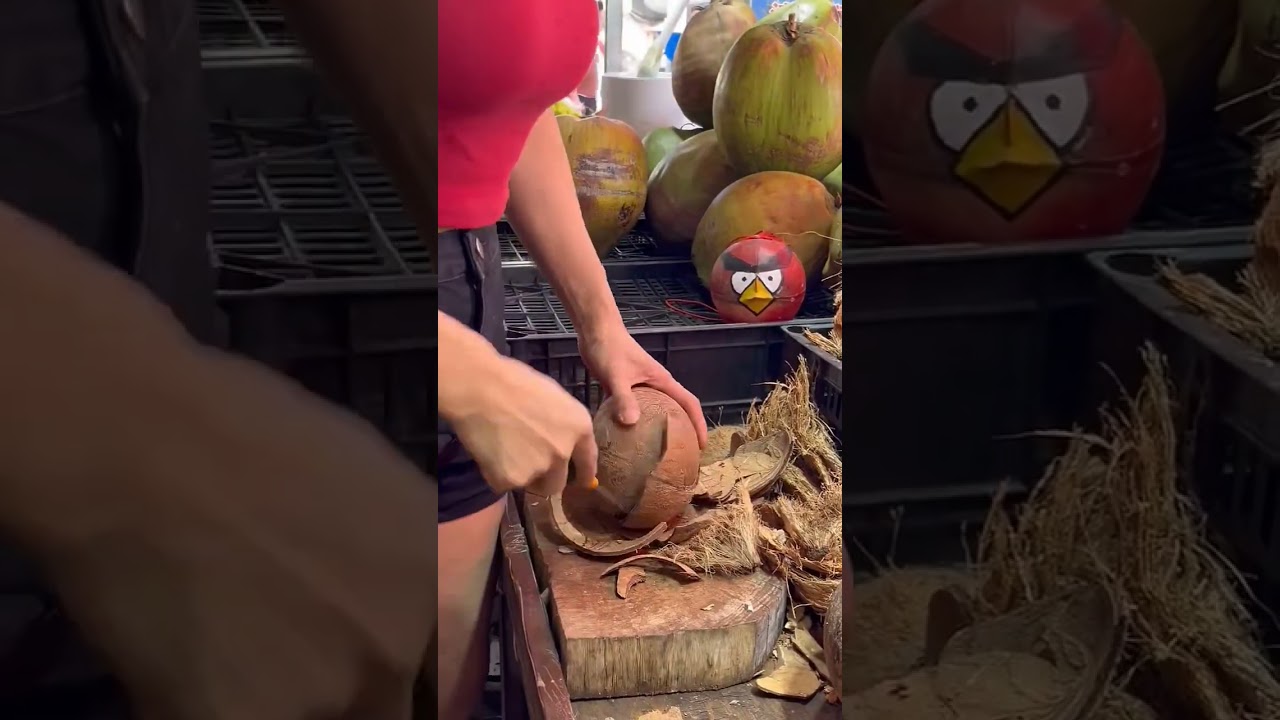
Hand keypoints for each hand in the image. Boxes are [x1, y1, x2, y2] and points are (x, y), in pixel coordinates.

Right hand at [449, 354, 597, 494]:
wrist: (480, 388)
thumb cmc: (513, 381)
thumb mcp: (553, 398)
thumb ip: (562, 425)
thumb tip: (559, 441)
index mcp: (579, 428)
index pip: (588, 462)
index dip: (584, 475)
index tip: (582, 483)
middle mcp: (564, 452)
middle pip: (557, 483)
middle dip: (544, 479)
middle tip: (526, 465)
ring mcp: (539, 468)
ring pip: (530, 485)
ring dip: (520, 476)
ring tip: (503, 451)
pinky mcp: (512, 479)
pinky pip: (503, 484)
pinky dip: (495, 473)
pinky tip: (488, 450)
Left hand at [579, 323, 708, 447]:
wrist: (594, 330)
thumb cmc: (610, 348)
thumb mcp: (617, 375)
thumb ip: (624, 397)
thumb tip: (631, 423)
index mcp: (662, 381)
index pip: (689, 403)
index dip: (699, 423)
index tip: (701, 445)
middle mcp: (655, 386)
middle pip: (675, 410)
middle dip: (681, 432)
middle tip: (680, 456)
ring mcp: (639, 387)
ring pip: (653, 413)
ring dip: (657, 430)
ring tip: (655, 454)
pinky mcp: (624, 388)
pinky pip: (633, 410)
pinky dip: (632, 424)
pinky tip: (623, 440)